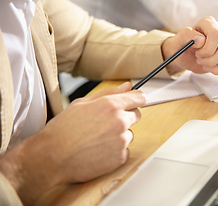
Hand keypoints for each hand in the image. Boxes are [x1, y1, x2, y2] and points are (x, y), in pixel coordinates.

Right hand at [0, 82, 144, 203]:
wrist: (51, 156)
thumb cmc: (63, 129)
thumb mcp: (82, 103)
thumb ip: (108, 93)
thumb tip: (127, 86)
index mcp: (111, 105)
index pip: (138, 98)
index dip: (136, 100)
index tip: (135, 103)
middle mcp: (120, 121)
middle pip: (137, 115)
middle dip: (126, 117)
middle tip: (106, 124)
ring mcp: (121, 141)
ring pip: (130, 134)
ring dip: (119, 136)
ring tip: (98, 139)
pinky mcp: (120, 157)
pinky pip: (125, 151)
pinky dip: (115, 152)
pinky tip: (98, 151)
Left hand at [161, 16, 217, 75]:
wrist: (186, 56)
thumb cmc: (182, 47)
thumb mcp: (178, 41)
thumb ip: (186, 36)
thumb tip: (201, 39)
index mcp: (209, 23)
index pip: (217, 35)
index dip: (207, 50)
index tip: (198, 54)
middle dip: (211, 60)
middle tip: (200, 60)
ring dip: (217, 68)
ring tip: (207, 65)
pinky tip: (215, 67)